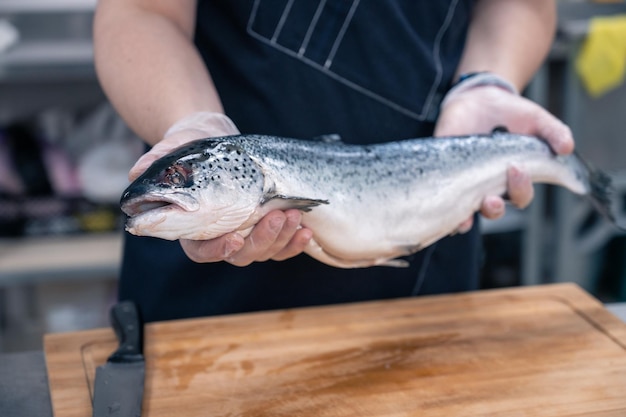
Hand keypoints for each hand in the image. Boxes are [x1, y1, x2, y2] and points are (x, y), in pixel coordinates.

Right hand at [130, 111, 312, 264]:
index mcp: (192, 228)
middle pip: (240, 255)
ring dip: (282, 238)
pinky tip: (307, 229)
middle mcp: (220, 235)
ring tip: (295, 215)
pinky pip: (282, 243)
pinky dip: (295, 241)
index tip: (233, 238)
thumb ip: (158, 162)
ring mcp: (245, 232)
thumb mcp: (174, 147)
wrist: (213, 137)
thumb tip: (137, 173)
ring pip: (265, 251)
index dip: (217, 251)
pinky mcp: (265, 225)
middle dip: (261, 241)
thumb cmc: (190, 146)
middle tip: (276, 217)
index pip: (201, 251)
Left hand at [435, 80, 573, 231]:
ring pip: (466, 210)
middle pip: (493, 209)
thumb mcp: (535, 120)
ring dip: (467, 218)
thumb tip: (567, 148)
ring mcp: (465, 181)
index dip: (520, 189)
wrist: (479, 98)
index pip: (520, 196)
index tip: (516, 168)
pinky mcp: (444, 173)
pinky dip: (442, 206)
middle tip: (492, 197)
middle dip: (494, 208)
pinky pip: (442, 197)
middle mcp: (489, 186)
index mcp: (513, 179)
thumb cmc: (511, 114)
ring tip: (464, 213)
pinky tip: (442, 206)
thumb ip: (553, 132)